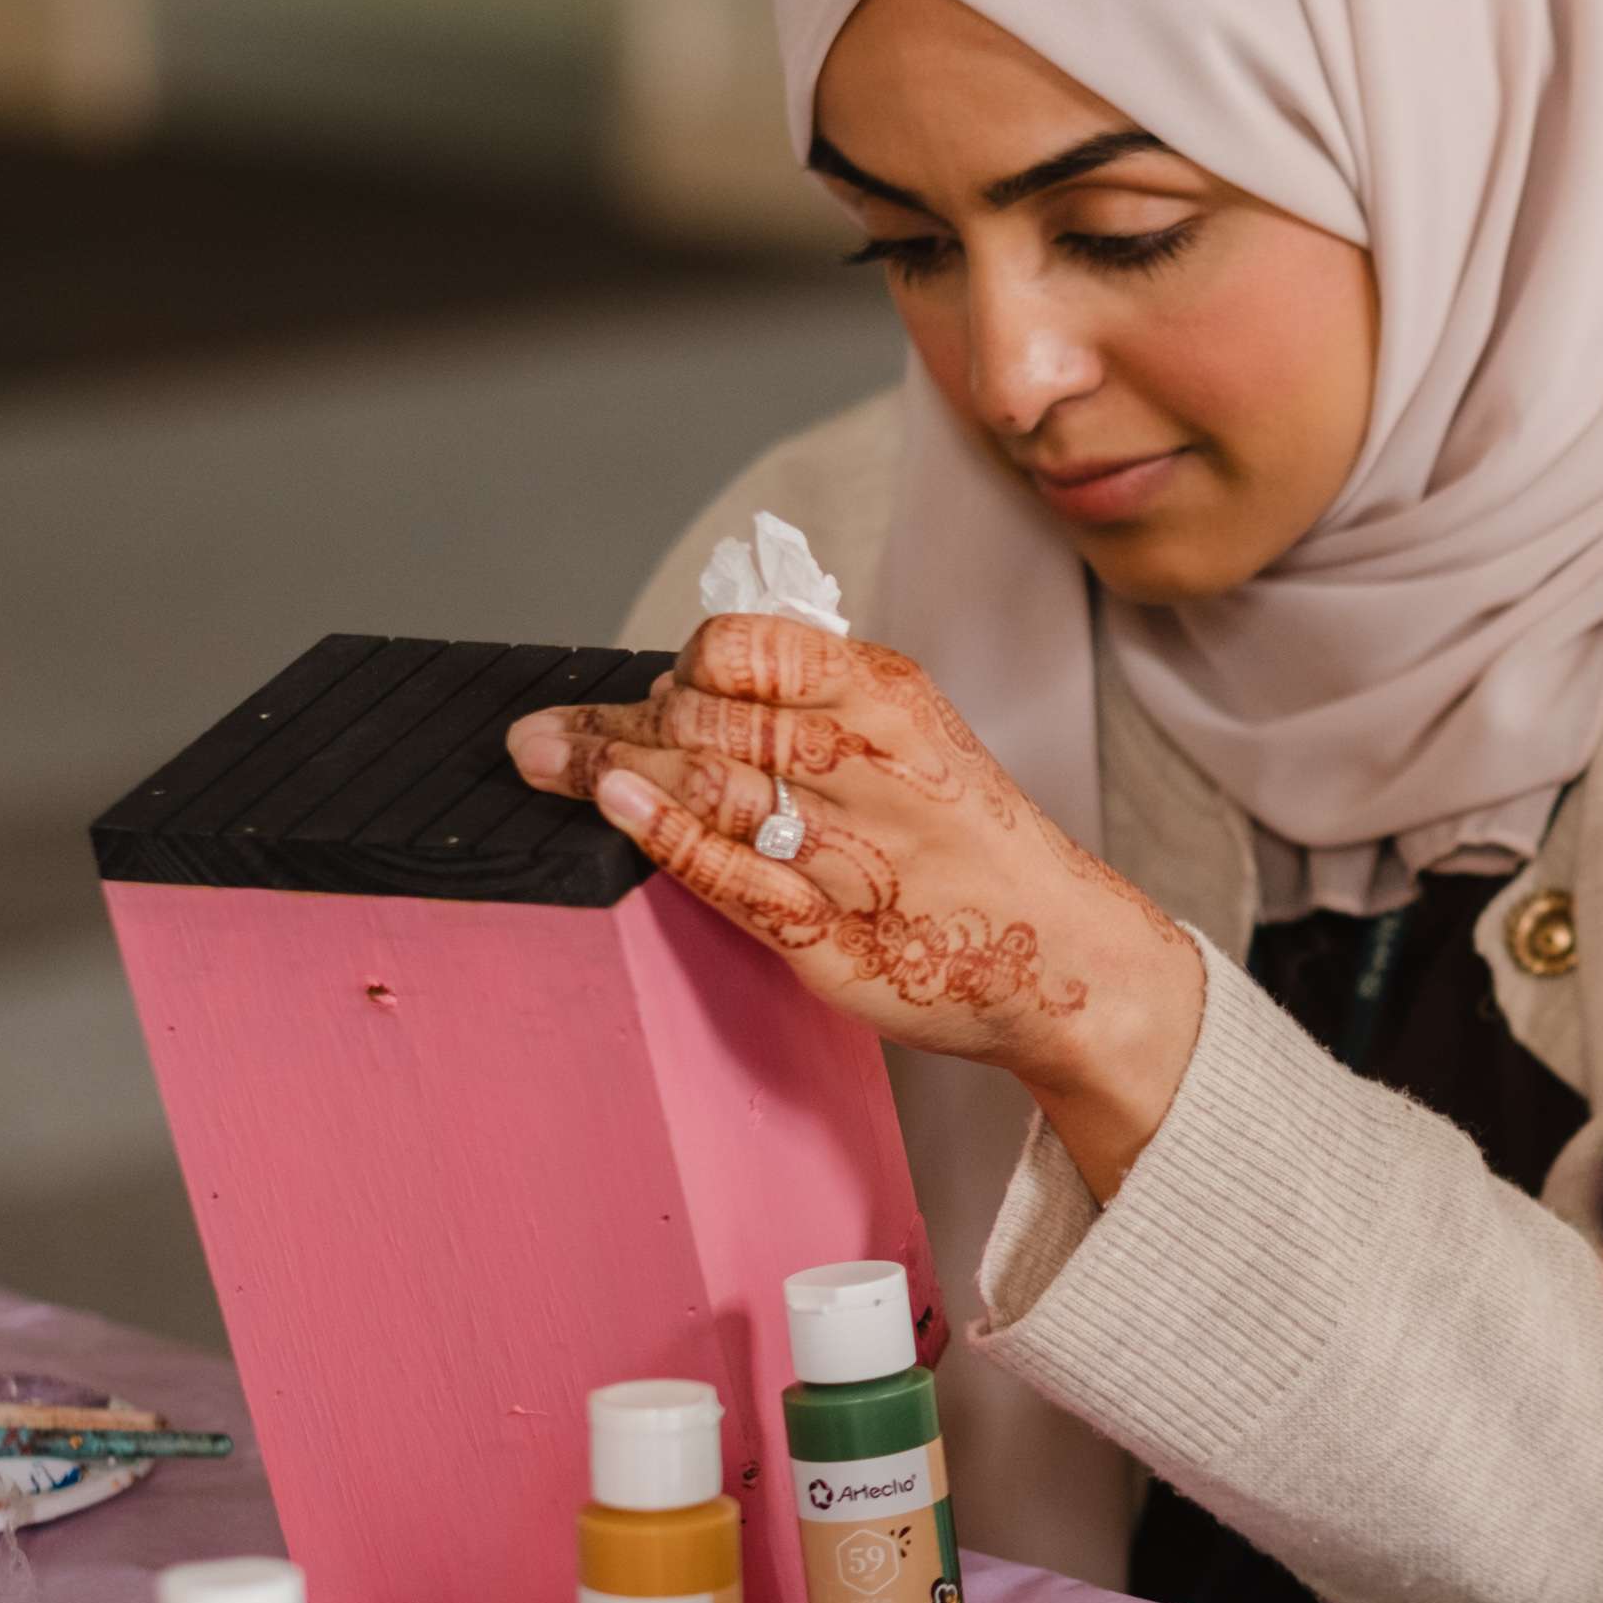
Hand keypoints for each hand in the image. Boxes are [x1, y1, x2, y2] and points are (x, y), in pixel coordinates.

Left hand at [506, 616, 1204, 1188]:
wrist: (1060, 956)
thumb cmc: (970, 847)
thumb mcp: (909, 739)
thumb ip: (808, 708)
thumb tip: (678, 692)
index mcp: (885, 698)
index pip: (741, 646)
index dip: (678, 670)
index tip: (651, 700)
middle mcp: (864, 761)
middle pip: (702, 716)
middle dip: (614, 725)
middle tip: (547, 740)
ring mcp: (847, 847)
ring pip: (703, 784)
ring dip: (605, 768)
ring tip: (541, 760)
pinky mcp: (831, 930)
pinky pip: (732, 874)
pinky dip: (666, 838)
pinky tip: (618, 810)